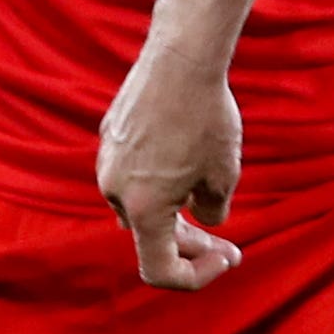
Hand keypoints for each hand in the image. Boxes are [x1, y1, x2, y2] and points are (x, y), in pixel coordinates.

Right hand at [98, 42, 247, 290]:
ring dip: (173, 211)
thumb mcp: (224, 175)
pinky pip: (134, 173)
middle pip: (150, 238)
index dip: (195, 276)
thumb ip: (211, 213)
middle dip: (190, 246)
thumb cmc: (207, 117)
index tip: (227, 256)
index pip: (159, 270)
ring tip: (207, 189)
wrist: (182, 57)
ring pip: (140, 204)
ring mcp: (107, 162)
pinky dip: (158, 180)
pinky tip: (187, 155)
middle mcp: (114, 191)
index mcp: (141, 209)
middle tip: (227, 244)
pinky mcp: (109, 137)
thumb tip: (201, 221)